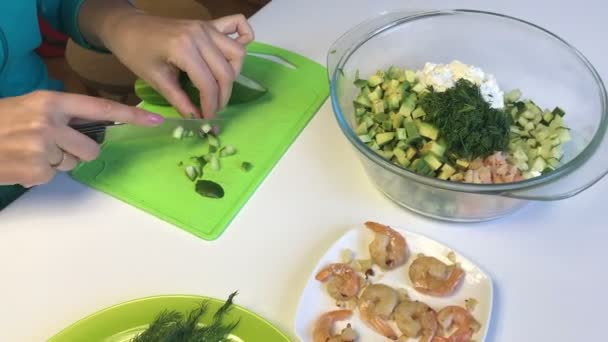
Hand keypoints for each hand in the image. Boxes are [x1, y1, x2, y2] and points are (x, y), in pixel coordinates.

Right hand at [0, 91, 163, 186]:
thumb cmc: (0, 122)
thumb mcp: (30, 107)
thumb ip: (62, 114)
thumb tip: (94, 127)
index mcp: (51, 102)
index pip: (100, 108)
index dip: (130, 116)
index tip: (156, 120)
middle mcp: (50, 122)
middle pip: (92, 147)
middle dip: (78, 151)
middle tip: (50, 145)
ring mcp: (44, 147)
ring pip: (74, 163)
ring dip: (58, 161)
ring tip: (31, 151)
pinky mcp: (37, 170)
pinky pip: (54, 176)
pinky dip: (40, 173)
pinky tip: (22, 163)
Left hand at [100, 12, 253, 118]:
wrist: (127, 27)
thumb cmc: (136, 53)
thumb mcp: (156, 80)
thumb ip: (180, 100)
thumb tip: (197, 119)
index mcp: (183, 48)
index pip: (208, 83)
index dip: (211, 105)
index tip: (207, 119)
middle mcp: (200, 35)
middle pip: (226, 71)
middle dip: (223, 96)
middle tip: (213, 109)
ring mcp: (207, 27)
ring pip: (237, 53)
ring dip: (233, 73)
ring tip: (219, 86)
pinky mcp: (209, 24)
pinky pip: (238, 24)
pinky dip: (245, 36)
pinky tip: (234, 56)